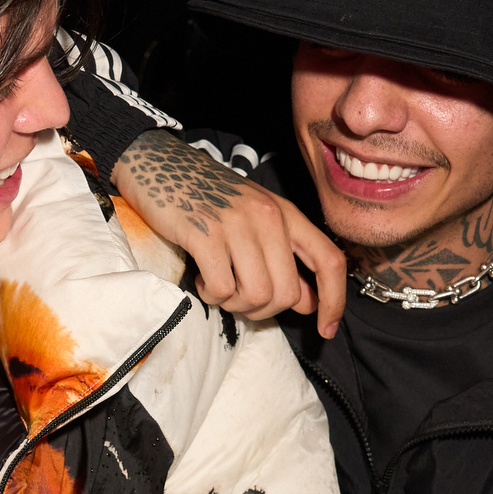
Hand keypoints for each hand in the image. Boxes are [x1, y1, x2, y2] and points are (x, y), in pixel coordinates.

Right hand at [111, 130, 346, 336]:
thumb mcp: (255, 221)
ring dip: (234, 304)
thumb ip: (284, 258)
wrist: (158, 164)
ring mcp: (237, 223)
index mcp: (287, 214)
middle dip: (263, 310)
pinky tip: (201, 279)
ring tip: (218, 286)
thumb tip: (309, 303)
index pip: (329, 260)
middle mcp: (268, 217)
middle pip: (287, 292)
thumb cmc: (208, 198)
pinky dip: (210, 295)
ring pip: (256, 295)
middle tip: (239, 299)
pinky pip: (221, 288)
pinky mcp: (204, 233)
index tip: (325, 329)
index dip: (334, 301)